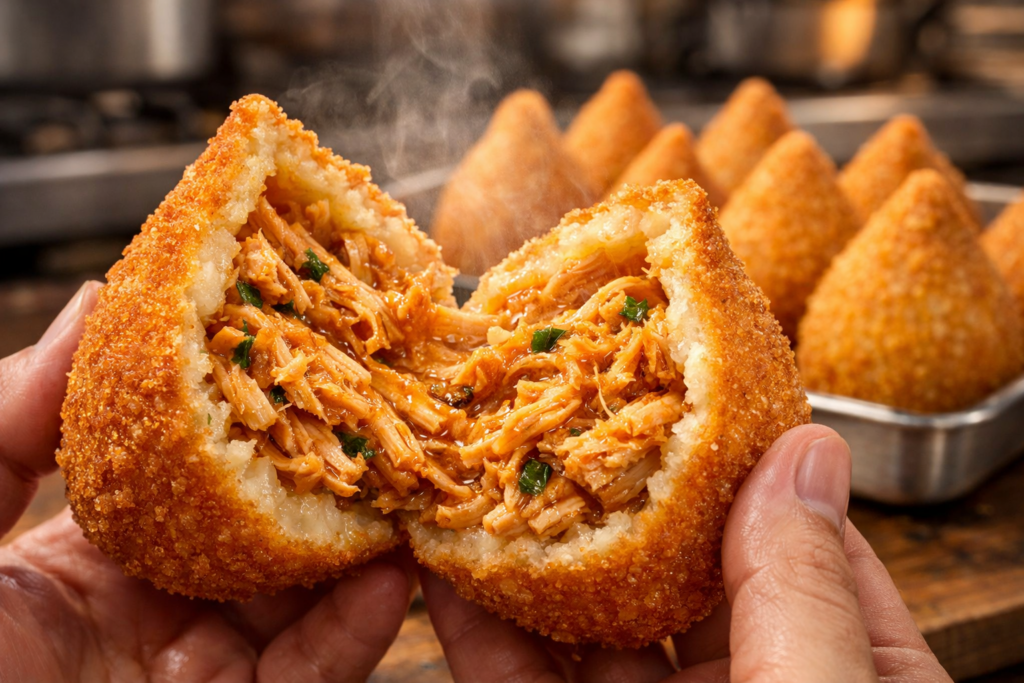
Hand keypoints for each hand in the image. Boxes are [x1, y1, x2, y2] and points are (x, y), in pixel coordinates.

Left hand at [0, 282, 413, 682]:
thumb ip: (9, 417)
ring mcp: (195, 673)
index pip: (183, 469)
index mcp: (82, 553)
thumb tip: (99, 297)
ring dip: (358, 547)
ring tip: (409, 485)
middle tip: (382, 414)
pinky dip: (356, 632)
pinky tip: (393, 574)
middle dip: (322, 475)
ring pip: (300, 604)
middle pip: (257, 532)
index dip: (242, 414)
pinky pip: (308, 678)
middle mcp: (150, 609)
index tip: (295, 356)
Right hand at [419, 424, 953, 681]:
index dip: (732, 455)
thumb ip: (806, 593)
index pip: (791, 533)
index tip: (670, 382)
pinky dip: (488, 637)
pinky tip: (449, 576)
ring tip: (478, 475)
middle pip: (674, 572)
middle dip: (608, 495)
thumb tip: (805, 448)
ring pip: (589, 632)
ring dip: (532, 557)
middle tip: (550, 413)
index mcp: (842, 670)